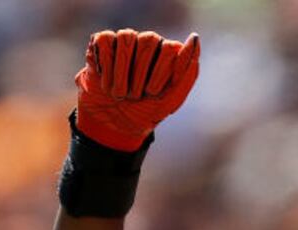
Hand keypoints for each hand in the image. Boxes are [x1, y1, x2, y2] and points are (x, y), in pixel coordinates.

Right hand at [74, 29, 200, 151]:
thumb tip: (194, 38)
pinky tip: (106, 84)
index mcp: (168, 55)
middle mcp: (149, 43)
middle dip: (140, 73)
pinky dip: (106, 67)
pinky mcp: (103, 42)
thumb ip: (187, 74)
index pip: (170, 47)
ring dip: (122, 72)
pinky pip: (106, 41)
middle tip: (135, 96)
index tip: (152, 93)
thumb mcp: (170, 101)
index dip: (160, 72)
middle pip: (148, 39)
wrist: (112, 124)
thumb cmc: (145, 112)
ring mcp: (126, 41)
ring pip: (127, 37)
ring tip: (120, 94)